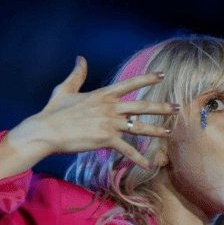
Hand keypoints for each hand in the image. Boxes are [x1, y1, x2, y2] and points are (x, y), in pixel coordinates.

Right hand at [0, 56, 177, 176]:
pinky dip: (139, 159)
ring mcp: (109, 124)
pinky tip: (150, 165)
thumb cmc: (53, 112)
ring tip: (170, 132)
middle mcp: (110, 107)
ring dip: (156, 130)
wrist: (45, 131)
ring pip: (139, 127)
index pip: (130, 84)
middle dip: (162, 107)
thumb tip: (80, 59)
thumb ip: (76, 74)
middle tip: (178, 107)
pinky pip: (127, 150)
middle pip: (142, 106)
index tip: (162, 76)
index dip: (147, 79)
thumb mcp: (65, 89)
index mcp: (103, 95)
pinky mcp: (106, 140)